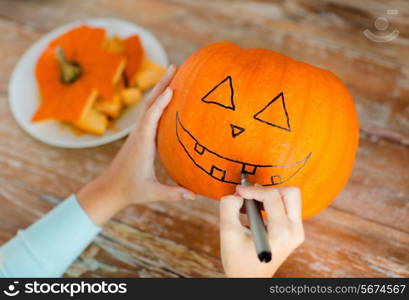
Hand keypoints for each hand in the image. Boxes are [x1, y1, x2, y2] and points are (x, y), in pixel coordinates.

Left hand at [77, 65, 194, 224]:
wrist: (111, 187)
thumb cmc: (131, 189)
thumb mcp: (152, 193)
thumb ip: (172, 194)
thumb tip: (194, 195)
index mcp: (142, 145)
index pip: (150, 120)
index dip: (160, 104)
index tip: (172, 89)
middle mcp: (139, 134)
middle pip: (149, 104)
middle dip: (162, 84)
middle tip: (176, 66)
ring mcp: (138, 132)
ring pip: (149, 105)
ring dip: (160, 87)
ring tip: (175, 73)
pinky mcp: (140, 134)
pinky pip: (150, 111)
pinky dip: (159, 98)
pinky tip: (169, 94)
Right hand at [219, 186, 303, 276]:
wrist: (249, 280)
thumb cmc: (238, 261)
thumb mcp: (227, 232)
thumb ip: (229, 206)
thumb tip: (238, 192)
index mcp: (281, 233)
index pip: (272, 196)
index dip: (252, 189)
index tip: (238, 191)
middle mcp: (295, 231)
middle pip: (291, 193)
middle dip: (268, 190)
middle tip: (251, 196)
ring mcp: (297, 232)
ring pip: (290, 198)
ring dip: (269, 196)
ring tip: (251, 205)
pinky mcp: (294, 231)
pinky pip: (287, 207)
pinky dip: (271, 203)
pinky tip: (256, 212)